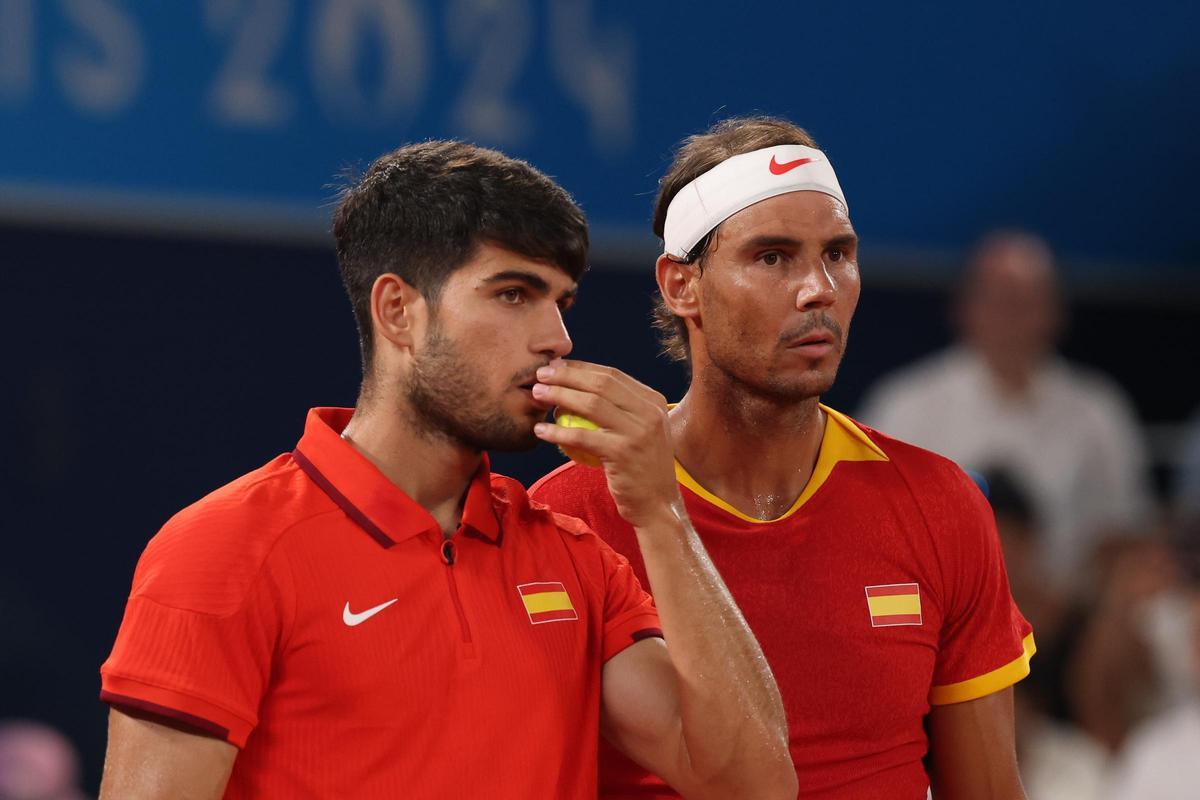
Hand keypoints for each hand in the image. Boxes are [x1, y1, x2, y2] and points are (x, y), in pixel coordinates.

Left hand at [533, 359, 682, 528]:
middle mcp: (650, 411)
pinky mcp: (623, 453)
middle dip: (566, 375)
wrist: (658, 504)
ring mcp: (638, 431)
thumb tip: (581, 387)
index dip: (580, 368)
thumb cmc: (640, 467)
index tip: (556, 367)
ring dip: (559, 395)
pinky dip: (558, 431)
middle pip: (600, 383)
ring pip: (591, 404)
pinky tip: (541, 431)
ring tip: (537, 396)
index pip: (612, 375)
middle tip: (540, 376)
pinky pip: (583, 436)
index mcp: (653, 401)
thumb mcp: (640, 431)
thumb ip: (621, 410)